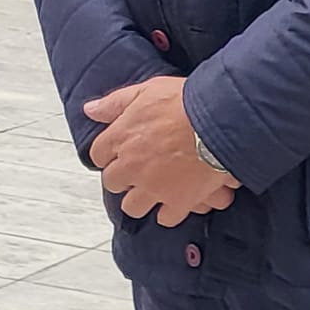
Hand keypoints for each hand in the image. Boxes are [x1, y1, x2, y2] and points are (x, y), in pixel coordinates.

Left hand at [85, 76, 241, 227]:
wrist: (219, 121)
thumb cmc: (184, 102)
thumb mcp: (145, 91)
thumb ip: (115, 104)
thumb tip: (91, 110)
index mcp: (120, 138)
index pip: (99, 155)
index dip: (110, 154)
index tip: (119, 153)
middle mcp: (131, 166)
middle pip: (113, 183)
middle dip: (123, 178)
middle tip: (137, 171)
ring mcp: (153, 187)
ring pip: (133, 206)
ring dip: (140, 199)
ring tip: (152, 191)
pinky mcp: (178, 201)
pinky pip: (166, 218)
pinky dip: (169, 213)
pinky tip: (174, 204)